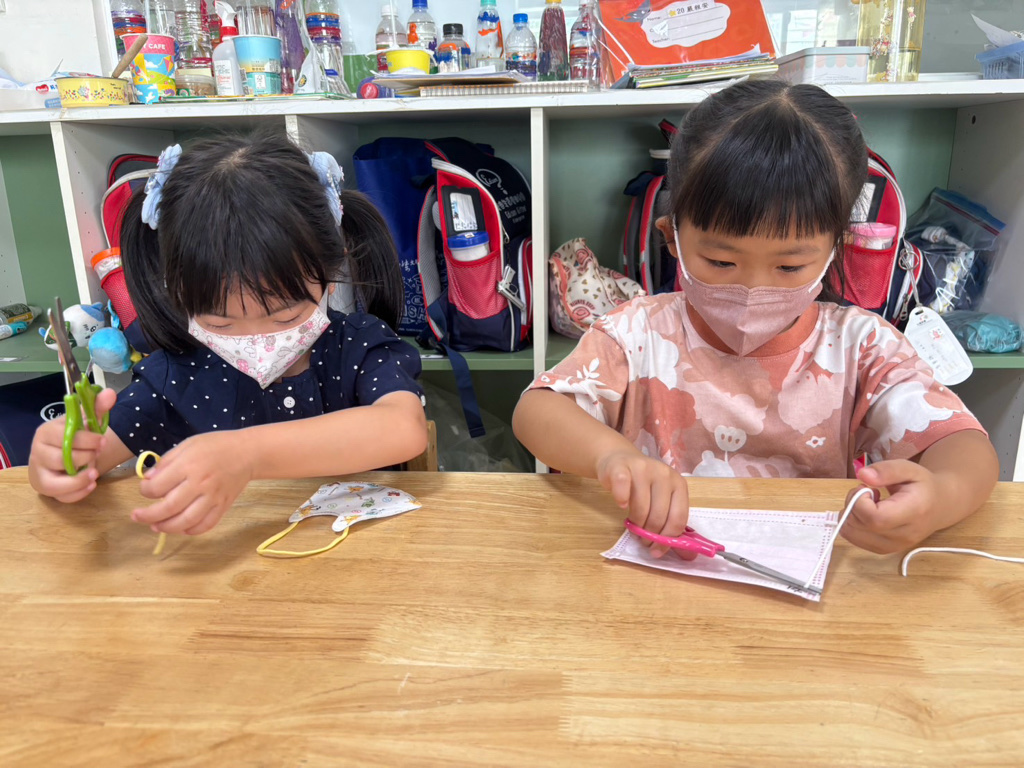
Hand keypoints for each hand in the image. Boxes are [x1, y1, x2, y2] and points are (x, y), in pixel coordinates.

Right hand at [28, 388, 116, 502]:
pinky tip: (91, 484)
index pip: (64, 437)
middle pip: (61, 459)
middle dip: (86, 457)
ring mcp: (40, 473)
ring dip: (80, 478)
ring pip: (57, 482)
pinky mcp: (47, 489)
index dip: (86, 440)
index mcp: (46, 432)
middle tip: (97, 453)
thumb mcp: (85, 421)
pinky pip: (62, 496)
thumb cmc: (73, 437)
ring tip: (94, 473)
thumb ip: (96, 407)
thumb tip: (110, 393)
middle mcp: (38, 453)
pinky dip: (79, 492)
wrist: (62, 453)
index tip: (102, 440)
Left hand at [132, 431, 252, 534]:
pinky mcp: (223, 506)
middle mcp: (200, 483)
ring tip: (156, 526)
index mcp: (188, 465)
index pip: (157, 487)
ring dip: (167, 527)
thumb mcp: (187, 445)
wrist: (248, 452)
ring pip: (186, 521)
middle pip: (168, 508)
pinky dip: (192, 530)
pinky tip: (182, 528)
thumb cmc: (215, 445)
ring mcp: (213, 497)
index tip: (144, 489)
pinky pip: (206, 524)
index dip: (145, 491)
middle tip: (137, 516)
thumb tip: (148, 480)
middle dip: (148, 515)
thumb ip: (166, 462)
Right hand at [596, 450, 690, 557]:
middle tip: (643, 540)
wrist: (619, 460)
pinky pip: (622, 489)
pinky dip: (622, 501)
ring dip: (636, 524)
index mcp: (679, 484)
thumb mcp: (662, 502)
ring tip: (633, 528)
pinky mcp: (622, 468)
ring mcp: (643, 469)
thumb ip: (673, 526)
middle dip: (650, 535)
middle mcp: (664, 474)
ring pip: (641, 507)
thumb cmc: (643, 486)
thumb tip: (688, 557)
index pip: (678, 518)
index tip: (657, 551)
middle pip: (659, 515)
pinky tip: (622, 506)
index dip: (668, 539)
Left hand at [841, 460, 942, 553]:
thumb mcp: (909, 468)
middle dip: (852, 505)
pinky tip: (867, 515)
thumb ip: (886, 470)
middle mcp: (905, 534)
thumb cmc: (922, 485)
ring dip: (850, 516)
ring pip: (853, 535)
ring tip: (867, 504)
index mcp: (914, 512)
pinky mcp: (886, 550)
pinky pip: (856, 541)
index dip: (859, 502)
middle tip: (864, 492)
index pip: (875, 518)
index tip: (865, 488)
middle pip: (861, 527)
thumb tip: (863, 475)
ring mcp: (896, 546)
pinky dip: (853, 526)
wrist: (940, 506)